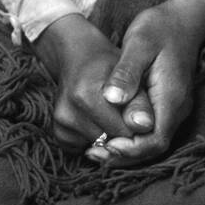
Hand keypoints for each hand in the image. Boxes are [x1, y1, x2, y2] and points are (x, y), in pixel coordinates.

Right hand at [31, 14, 154, 154]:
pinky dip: (95, 138)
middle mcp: (67, 112)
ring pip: (101, 147)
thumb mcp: (129, 75)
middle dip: (124, 132)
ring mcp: (60, 124)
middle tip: (125, 110)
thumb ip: (139, 102)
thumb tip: (146, 127)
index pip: (125, 131)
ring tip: (110, 111)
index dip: (138, 125)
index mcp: (85, 95)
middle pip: (111, 141)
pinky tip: (96, 118)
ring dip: (110, 136)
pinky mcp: (58, 134)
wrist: (77, 56)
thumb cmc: (108, 64)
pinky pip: (87, 148)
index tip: (140, 113)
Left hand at [98, 0, 204, 166]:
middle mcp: (176, 109)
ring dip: (126, 150)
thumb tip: (112, 99)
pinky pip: (149, 132)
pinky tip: (108, 135)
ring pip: (151, 142)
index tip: (105, 146)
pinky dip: (130, 139)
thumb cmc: (160, 27)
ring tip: (96, 150)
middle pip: (153, 147)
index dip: (131, 150)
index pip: (155, 140)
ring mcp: (173, 109)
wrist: (183, 19)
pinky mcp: (165, 105)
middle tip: (93, 154)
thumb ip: (126, 72)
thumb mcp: (139, 42)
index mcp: (172, 97)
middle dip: (124, 156)